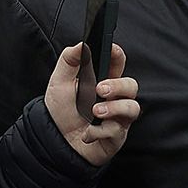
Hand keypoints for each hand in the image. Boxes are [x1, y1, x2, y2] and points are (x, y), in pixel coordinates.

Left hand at [45, 44, 140, 165]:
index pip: (118, 64)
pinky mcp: (116, 136)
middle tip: (101, 88)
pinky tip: (86, 133)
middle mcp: (115, 98)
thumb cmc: (62, 112)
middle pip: (132, 85)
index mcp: (104, 81)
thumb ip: (68, 62)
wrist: (55, 142)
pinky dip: (99, 132)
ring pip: (132, 108)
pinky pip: (117, 131)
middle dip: (119, 85)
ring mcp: (118, 117)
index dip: (118, 56)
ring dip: (114, 108)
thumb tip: (79, 45)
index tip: (112, 50)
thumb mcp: (59, 83)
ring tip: (94, 111)